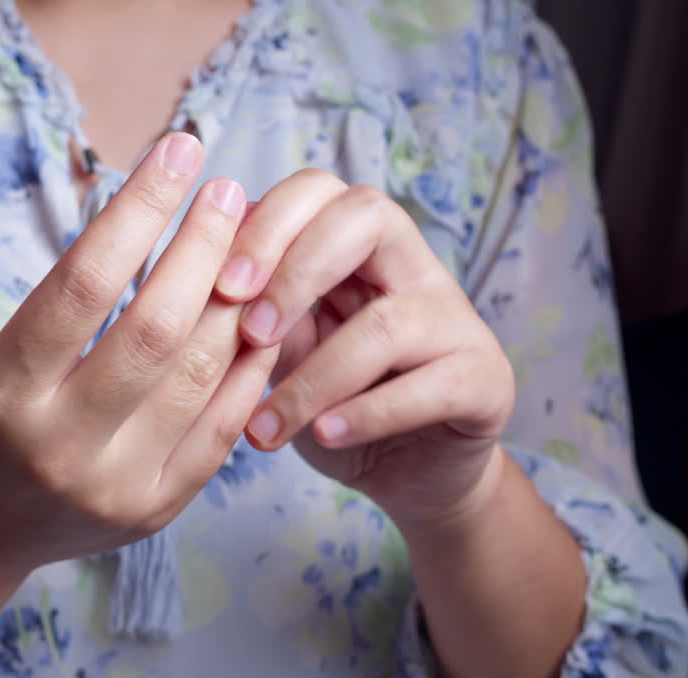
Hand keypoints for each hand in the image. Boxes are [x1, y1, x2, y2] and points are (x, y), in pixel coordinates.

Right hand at [0, 133, 276, 590]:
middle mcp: (61, 447)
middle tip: (229, 190)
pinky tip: (256, 310)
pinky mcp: (156, 509)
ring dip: (234, 299)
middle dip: (203, 248)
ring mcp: (116, 487)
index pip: (82, 286)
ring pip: (199, 377)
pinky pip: (223, 427)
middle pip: (156, 331)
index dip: (136, 211)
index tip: (177, 150)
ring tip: (249, 241)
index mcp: (1, 397)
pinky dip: (248, 364)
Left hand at [214, 170, 514, 532]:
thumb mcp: (283, 358)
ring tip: (265, 426)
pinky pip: (430, 386)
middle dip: (297, 269)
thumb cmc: (335, 405)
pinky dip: (368, 413)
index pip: (319, 190)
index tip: (223, 288)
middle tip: (250, 333)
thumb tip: (201, 275)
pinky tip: (324, 435)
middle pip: (367, 216)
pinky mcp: (485, 380)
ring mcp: (455, 321)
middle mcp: (413, 267)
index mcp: (358, 246)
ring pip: (388, 322)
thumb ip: (258, 315)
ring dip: (315, 377)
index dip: (268, 226)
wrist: (409, 476)